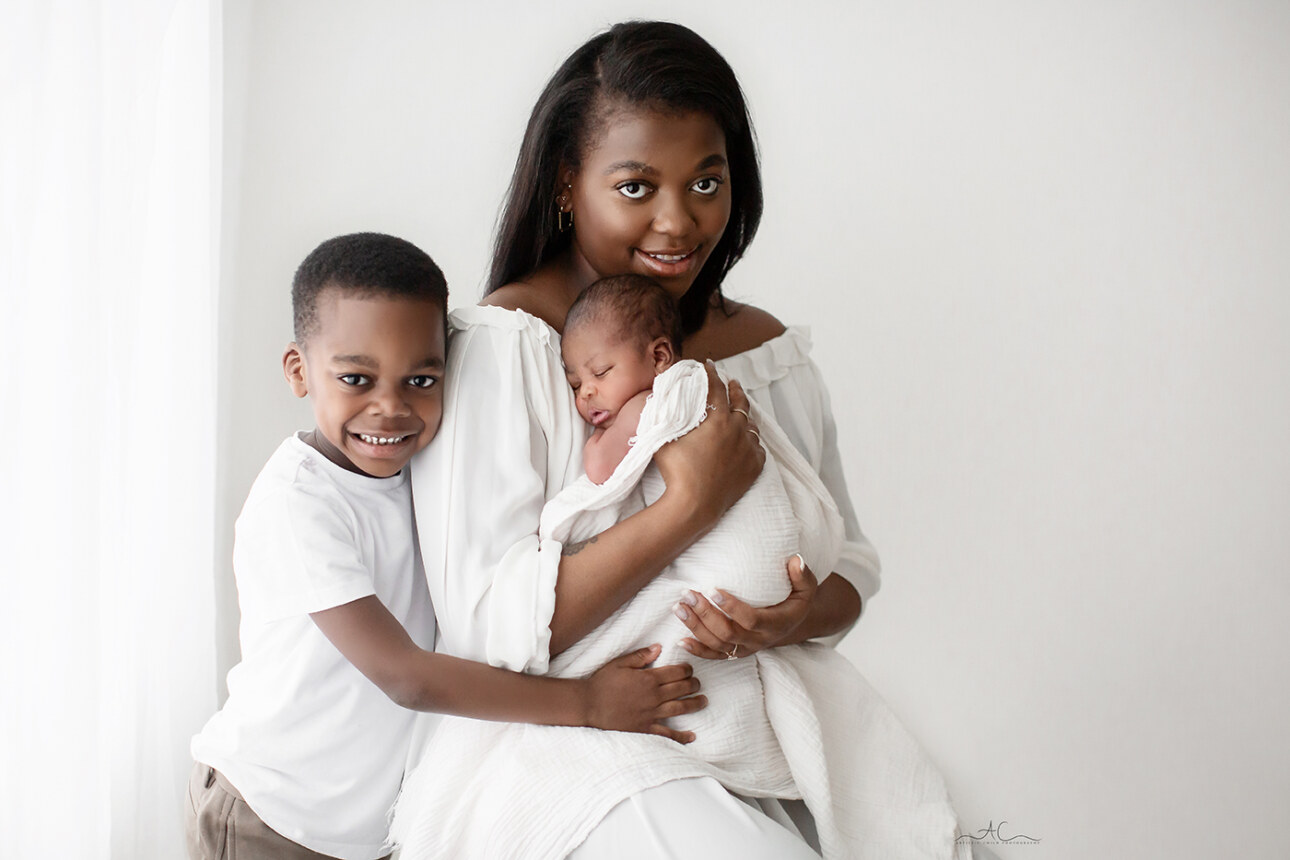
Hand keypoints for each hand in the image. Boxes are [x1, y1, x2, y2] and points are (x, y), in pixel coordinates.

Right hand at [583, 644, 706, 742]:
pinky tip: (692, 736)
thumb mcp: (620, 663)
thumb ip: (641, 656)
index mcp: (648, 679)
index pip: (676, 672)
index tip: (690, 669)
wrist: (588, 705)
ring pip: (680, 708)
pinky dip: (681, 736)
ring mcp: (651, 713)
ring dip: (694, 704)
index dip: (687, 669)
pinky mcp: (645, 728)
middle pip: (681, 689)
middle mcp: (653, 696)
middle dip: (694, 684)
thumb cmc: (602, 682)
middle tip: (698, 683)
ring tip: (704, 701)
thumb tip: (659, 648)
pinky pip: (667, 734)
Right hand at [654, 362, 763, 528]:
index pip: (716, 389)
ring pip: (752, 425)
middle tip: (732, 382)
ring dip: (745, 415)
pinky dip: (752, 440)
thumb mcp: (664, 437)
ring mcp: (749, 449)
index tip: (708, 366)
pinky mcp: (754, 468)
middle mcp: (738, 430)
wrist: (695, 505)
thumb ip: (665, 415)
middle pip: (741, 403)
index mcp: (718, 420)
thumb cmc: (677, 471)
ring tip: (741, 412)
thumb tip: (661, 397)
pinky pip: (758, 448)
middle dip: (734, 389)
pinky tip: (748, 441)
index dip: (711, 374)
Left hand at [674, 555, 818, 659]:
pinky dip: (697, 650)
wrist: (792, 624)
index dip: (731, 608)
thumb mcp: (807, 588)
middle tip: (688, 594)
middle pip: (728, 633)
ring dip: (695, 628)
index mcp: (776, 624)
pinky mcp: (736, 653)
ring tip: (679, 608)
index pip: (751, 620)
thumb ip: (802, 575)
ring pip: (717, 645)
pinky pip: (715, 657)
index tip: (713, 590)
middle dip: (705, 614)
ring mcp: (746, 649)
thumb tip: (796, 560)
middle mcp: (760, 640)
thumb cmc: (796, 600)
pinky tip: (681, 640)